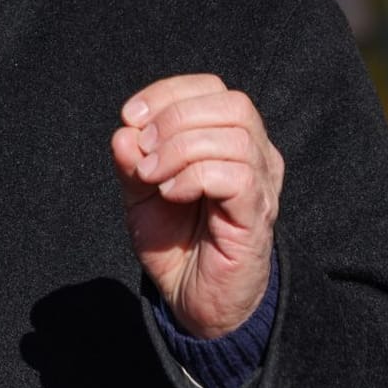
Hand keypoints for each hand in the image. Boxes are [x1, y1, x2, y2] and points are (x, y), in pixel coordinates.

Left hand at [110, 75, 283, 338]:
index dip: (167, 93)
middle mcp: (255, 155)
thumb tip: (125, 131)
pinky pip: (237, 175)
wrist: (192, 299)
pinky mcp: (257, 215)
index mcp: (229, 140)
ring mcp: (262, 185)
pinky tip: (171, 194)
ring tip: (154, 178)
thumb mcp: (140, 194)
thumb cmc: (174, 241)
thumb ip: (131, 161)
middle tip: (144, 153)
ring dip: (180, 149)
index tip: (130, 118)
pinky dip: (193, 176)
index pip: (211, 88)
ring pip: (234, 136)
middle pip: (231, 103)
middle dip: (175, 117)